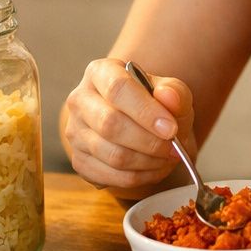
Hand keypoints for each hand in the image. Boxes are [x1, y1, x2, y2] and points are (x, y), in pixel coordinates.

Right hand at [62, 58, 197, 193]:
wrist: (141, 127)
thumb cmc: (155, 105)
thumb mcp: (172, 92)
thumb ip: (175, 92)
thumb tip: (169, 97)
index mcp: (100, 73)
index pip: (118, 89)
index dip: (146, 111)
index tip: (171, 129)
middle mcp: (80, 100)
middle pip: (110, 124)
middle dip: (149, 141)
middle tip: (174, 148)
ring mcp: (75, 132)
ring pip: (112, 154)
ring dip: (148, 161)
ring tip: (168, 157)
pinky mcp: (79, 161)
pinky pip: (111, 176)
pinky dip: (140, 177)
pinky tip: (155, 168)